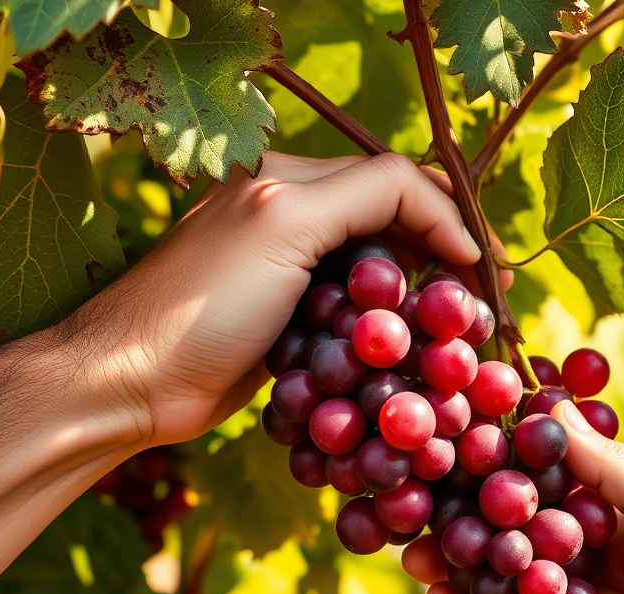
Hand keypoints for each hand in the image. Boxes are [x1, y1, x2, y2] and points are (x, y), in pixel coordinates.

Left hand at [0, 151, 486, 576]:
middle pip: (394, 227)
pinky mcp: (291, 324)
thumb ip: (367, 195)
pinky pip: (357, 319)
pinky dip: (390, 334)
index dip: (450, 219)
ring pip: (381, 276)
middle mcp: (296, 219)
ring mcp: (293, 276)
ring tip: (459, 335)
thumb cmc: (205, 304)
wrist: (136, 383)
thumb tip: (448, 221)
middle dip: (445, 259)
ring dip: (423, 302)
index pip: (396, 181)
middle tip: (487, 304)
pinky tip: (412, 356)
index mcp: (292, 181)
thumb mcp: (286, 224)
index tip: (487, 272)